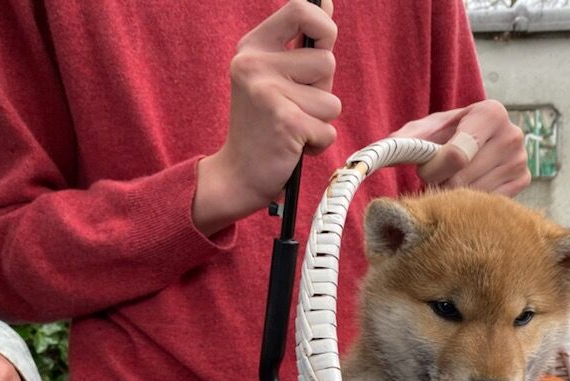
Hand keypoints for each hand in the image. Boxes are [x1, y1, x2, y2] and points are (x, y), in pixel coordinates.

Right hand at [193, 0, 339, 235]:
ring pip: (332, 100)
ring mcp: (267, 93)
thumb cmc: (264, 125)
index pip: (300, 9)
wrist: (238, 174)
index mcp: (253, 48)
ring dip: (320, 120)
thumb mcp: (273, 76)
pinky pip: (328, 129)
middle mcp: (255, 65)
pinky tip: (294, 146)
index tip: (322, 42)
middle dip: (322, 90)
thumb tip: (326, 4)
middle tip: (294, 106)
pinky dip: (318, 143)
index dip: (324, 25)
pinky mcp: (284, 122)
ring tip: (293, 127)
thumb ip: (300, 43)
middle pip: (327, 61)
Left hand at [392, 100, 530, 197]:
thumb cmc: (448, 134)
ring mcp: (520, 161)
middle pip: (462, 180)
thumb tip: (382, 153)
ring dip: (453, 195)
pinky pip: (486, 205)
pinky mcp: (523, 183)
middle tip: (437, 176)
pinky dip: (469, 202)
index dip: (434, 169)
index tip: (425, 169)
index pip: (457, 155)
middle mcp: (512, 135)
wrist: (480, 141)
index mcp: (491, 113)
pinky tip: (466, 189)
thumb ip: (406, 140)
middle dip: (441, 183)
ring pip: (473, 196)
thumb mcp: (427, 130)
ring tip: (453, 180)